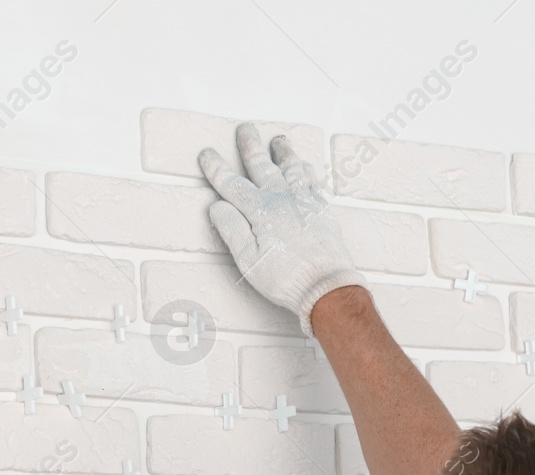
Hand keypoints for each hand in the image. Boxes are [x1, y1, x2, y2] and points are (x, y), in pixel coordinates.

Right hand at [199, 123, 368, 335]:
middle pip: (263, 167)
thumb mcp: (248, 260)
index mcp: (260, 211)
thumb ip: (232, 230)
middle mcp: (282, 200)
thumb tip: (217, 206)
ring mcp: (305, 203)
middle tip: (245, 128)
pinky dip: (307, 172)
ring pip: (292, 169)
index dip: (217, 168)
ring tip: (279, 140)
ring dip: (284, 153)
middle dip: (251, 147)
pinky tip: (306, 168)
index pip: (232, 185)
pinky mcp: (323, 212)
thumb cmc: (285, 278)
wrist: (327, 286)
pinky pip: (313, 183)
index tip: (207, 153)